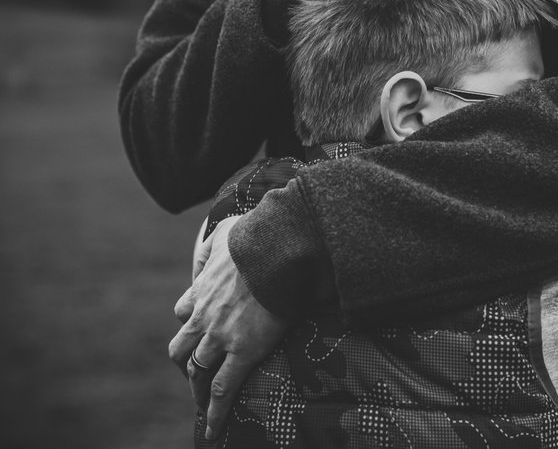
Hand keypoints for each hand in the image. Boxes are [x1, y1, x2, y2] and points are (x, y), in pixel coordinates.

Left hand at [169, 218, 287, 440]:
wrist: (276, 250)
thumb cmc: (258, 236)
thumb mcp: (228, 229)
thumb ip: (220, 236)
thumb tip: (221, 234)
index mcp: (203, 288)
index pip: (183, 311)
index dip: (190, 324)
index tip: (198, 331)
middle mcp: (204, 316)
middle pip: (181, 348)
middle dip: (186, 363)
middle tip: (197, 373)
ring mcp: (220, 336)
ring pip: (197, 372)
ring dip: (197, 389)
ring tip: (203, 405)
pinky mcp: (243, 352)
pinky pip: (223, 389)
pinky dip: (214, 413)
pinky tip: (212, 430)